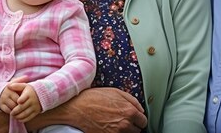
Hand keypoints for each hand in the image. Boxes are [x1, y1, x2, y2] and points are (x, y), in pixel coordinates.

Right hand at [0, 76, 27, 132]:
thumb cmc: (9, 88)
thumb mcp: (13, 83)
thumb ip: (20, 80)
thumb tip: (27, 76)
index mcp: (10, 88)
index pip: (19, 97)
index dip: (23, 99)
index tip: (25, 100)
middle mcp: (6, 94)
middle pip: (16, 102)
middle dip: (20, 105)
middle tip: (23, 105)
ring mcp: (3, 100)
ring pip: (12, 108)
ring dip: (16, 109)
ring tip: (19, 108)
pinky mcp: (1, 105)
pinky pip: (8, 111)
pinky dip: (12, 111)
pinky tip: (14, 110)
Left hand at [9, 83, 41, 122]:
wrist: (43, 94)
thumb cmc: (30, 90)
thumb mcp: (25, 86)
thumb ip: (16, 86)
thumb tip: (8, 86)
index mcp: (28, 94)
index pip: (24, 98)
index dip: (20, 100)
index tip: (17, 102)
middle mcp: (32, 101)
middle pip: (22, 107)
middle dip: (15, 111)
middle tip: (11, 113)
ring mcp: (34, 107)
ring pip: (25, 114)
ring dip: (18, 116)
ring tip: (14, 116)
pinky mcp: (36, 112)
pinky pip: (29, 118)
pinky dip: (23, 119)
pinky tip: (18, 119)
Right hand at [27, 87, 146, 132]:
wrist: (77, 108)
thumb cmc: (94, 98)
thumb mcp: (115, 92)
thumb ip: (131, 100)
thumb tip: (140, 108)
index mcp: (129, 111)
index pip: (143, 121)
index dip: (138, 119)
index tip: (134, 118)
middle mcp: (124, 124)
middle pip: (137, 130)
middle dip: (132, 125)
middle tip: (122, 119)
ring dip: (124, 130)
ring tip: (114, 123)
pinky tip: (109, 127)